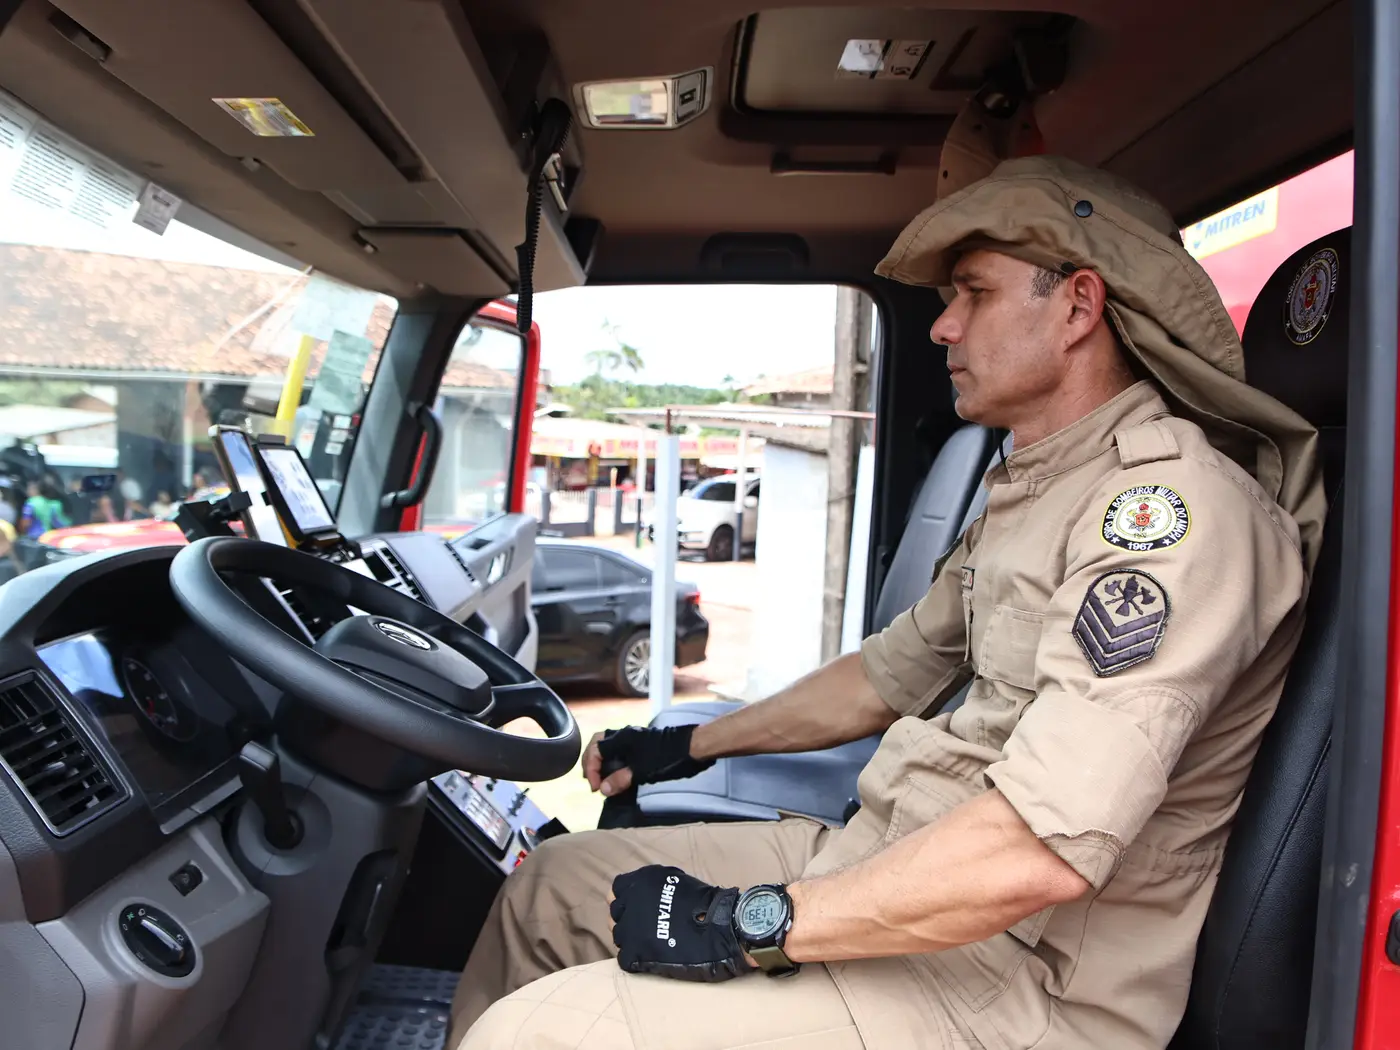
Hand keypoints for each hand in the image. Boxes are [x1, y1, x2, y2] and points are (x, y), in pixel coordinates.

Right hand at [583, 725, 712, 795]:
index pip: (595, 750)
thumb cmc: (667, 757)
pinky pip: (620, 750)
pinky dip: (613, 761)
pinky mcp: (641, 744)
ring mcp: (633, 738)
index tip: (596, 788)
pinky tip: (616, 774)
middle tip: (593, 780)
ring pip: (609, 747)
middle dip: (591, 762)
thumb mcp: (641, 772)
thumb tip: (603, 789)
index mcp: (621, 738)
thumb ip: (620, 780)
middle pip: (598, 744)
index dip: (591, 770)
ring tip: (602, 779)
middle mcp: (624, 734)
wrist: (691, 747)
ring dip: (601, 762)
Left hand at [609, 865, 752, 981]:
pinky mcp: (635, 953)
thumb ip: (651, 887)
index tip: (638, 908)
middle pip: (615, 914)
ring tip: (651, 943)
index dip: (627, 901)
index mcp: (638, 882)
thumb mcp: (672, 881)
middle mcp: (629, 903)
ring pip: (618, 936)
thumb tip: (640, 897)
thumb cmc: (702, 902)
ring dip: (631, 939)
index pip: (616, 891)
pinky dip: (636, 959)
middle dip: (628, 920)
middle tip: (646, 927)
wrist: (719, 926)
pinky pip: (625, 957)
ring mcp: (629, 929)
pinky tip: (651, 957)